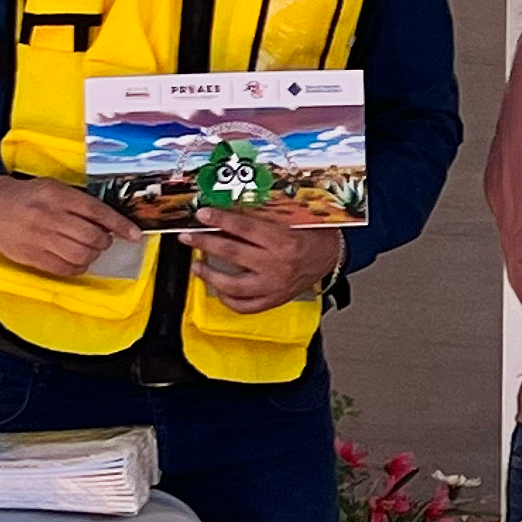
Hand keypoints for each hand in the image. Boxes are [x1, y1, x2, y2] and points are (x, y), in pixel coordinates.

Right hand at [0, 172, 129, 279]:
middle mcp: (49, 217)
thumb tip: (108, 221)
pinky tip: (77, 260)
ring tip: (90, 249)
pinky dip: (78, 267)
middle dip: (105, 241)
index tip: (134, 234)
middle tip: (103, 239)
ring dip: (93, 255)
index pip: (96, 212)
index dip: (119, 225)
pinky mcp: (31, 256)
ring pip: (80, 255)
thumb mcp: (55, 187)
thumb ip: (79, 202)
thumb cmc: (29, 196)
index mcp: (57, 195)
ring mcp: (39, 238)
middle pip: (91, 236)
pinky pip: (64, 269)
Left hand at [194, 212, 346, 312]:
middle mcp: (277, 265)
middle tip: (188, 237)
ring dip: (210, 276)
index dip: (220, 220)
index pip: (244, 228)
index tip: (202, 215)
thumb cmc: (313, 234)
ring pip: (233, 286)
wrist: (333, 256)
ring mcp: (275, 286)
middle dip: (205, 244)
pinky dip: (228, 300)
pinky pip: (246, 306)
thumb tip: (229, 216)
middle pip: (232, 254)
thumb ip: (262, 220)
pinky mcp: (275, 300)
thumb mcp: (291, 220)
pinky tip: (218, 290)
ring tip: (197, 268)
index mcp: (283, 241)